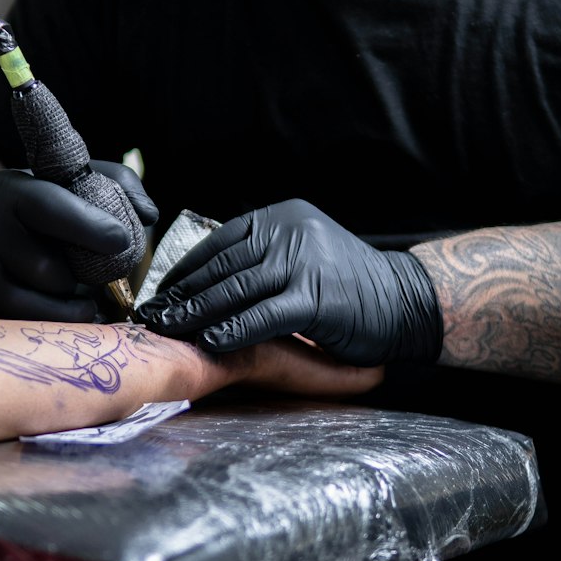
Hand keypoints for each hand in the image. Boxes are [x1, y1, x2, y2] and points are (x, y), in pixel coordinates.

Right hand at [0, 164, 156, 321]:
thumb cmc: (38, 208)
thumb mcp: (68, 183)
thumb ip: (115, 184)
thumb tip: (148, 214)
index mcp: (9, 193)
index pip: (49, 208)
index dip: (90, 228)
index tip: (123, 241)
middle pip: (47, 270)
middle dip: (80, 277)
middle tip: (91, 273)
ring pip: (33, 306)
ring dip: (67, 307)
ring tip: (77, 297)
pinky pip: (20, 328)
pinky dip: (50, 326)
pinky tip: (61, 315)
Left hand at [138, 198, 442, 365]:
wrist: (409, 302)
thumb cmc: (351, 287)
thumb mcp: (304, 255)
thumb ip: (264, 259)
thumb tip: (207, 282)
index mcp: (284, 217)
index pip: (220, 242)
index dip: (186, 270)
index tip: (160, 293)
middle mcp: (291, 231)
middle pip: (223, 266)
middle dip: (182, 294)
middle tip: (151, 317)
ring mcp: (305, 262)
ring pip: (236, 290)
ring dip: (197, 313)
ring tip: (169, 332)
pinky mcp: (316, 298)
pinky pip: (263, 316)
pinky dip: (233, 330)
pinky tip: (210, 343)